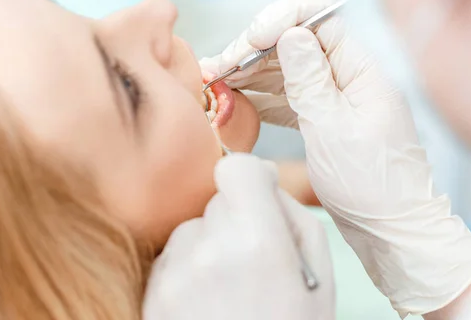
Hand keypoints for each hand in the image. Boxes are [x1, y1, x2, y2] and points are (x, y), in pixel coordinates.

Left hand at [143, 154, 334, 319]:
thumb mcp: (318, 278)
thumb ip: (293, 215)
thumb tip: (261, 175)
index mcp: (258, 243)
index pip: (235, 168)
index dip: (249, 178)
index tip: (258, 196)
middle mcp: (208, 252)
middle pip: (216, 200)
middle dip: (237, 219)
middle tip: (254, 263)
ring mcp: (174, 275)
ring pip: (192, 227)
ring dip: (210, 245)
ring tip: (230, 290)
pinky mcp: (153, 294)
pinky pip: (172, 256)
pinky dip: (189, 268)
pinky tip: (208, 302)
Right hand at [219, 0, 470, 316]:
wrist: (394, 234)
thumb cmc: (372, 186)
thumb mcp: (333, 129)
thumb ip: (309, 79)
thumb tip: (290, 32)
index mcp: (361, 72)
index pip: (322, 20)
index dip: (283, 18)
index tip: (252, 38)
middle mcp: (348, 80)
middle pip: (297, 44)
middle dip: (256, 49)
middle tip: (219, 66)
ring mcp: (335, 102)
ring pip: (288, 73)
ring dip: (251, 73)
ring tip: (214, 78)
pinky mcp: (323, 124)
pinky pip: (288, 100)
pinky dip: (261, 98)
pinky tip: (235, 98)